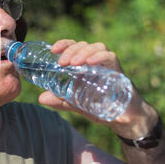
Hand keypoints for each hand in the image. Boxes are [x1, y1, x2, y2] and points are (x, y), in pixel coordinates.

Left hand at [38, 39, 157, 136]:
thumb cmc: (99, 107)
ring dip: (83, 52)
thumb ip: (59, 100)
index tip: (53, 50)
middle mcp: (95, 61)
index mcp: (83, 65)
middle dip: (71, 50)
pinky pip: (110, 57)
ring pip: (97, 47)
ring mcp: (107, 64)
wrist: (123, 119)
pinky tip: (90, 62)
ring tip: (74, 62)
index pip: (73, 46)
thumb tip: (41, 98)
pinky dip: (100, 57)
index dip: (64, 44)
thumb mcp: (74, 104)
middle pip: (83, 45)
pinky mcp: (119, 70)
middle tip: (62, 62)